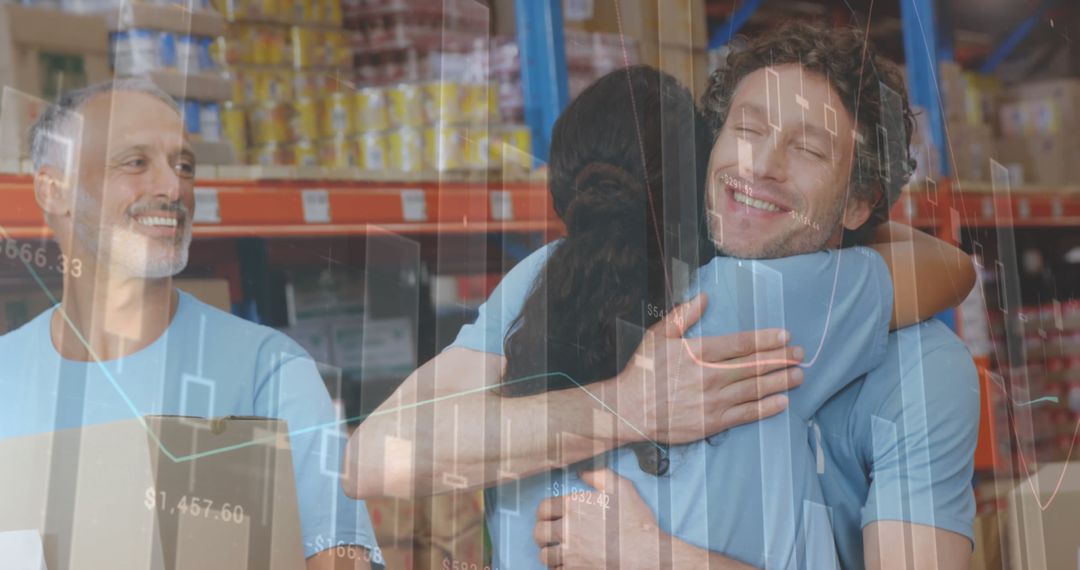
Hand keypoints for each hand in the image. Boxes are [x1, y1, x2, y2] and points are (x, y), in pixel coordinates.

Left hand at [534, 468, 666, 568]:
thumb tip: (582, 473)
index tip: (548, 515)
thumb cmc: (634, 521)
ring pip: (545, 555)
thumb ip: (598, 475)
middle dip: (543, 532)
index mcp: (573, 506)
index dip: (544, 512)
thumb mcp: (620, 487)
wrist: (646, 553)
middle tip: (550, 534)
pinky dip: (559, 568)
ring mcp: (570, 553)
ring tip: (557, 550)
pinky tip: (568, 564)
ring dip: (549, 552)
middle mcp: (566, 529)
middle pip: (539, 533)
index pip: (543, 508)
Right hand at [602, 294, 803, 445]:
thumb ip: (682, 316)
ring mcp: (713, 402)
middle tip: (800, 354)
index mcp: (698, 353)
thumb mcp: (656, 337)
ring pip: (755, 389)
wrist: (630, 410)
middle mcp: (710, 376)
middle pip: (754, 366)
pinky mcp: (713, 423)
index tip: (785, 336)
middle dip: (781, 358)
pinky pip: (747, 414)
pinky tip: (782, 401)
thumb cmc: (641, 372)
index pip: (741, 344)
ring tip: (799, 375)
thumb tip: (704, 298)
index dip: (766, 339)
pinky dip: (767, 407)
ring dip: (780, 381)